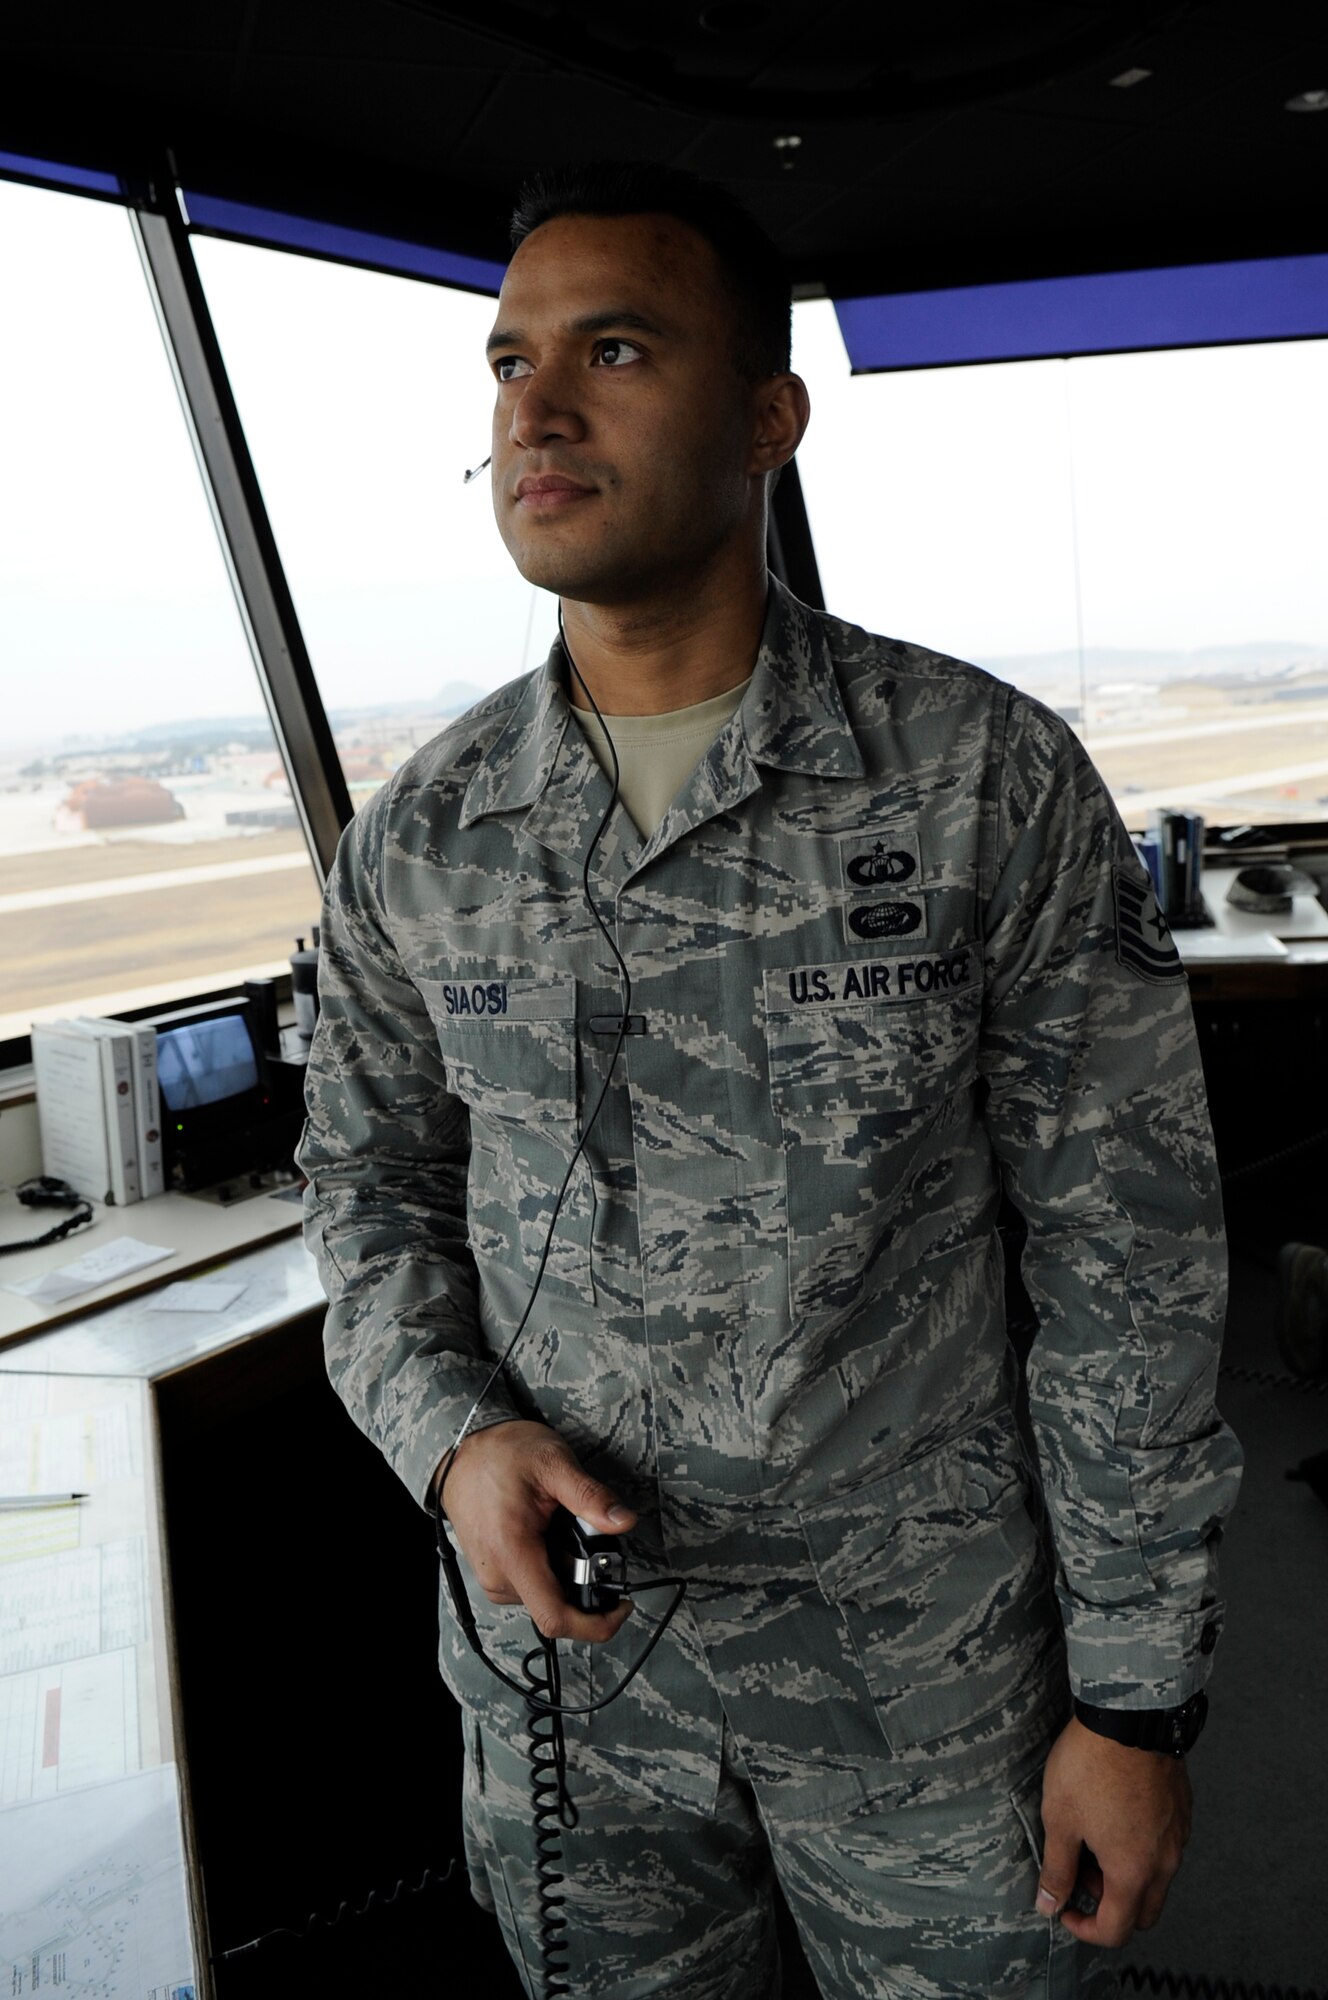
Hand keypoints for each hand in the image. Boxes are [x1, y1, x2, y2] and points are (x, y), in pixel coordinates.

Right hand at [436, 1420, 636, 1645]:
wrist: (462, 1453)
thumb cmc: (501, 1455)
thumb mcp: (554, 1464)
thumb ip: (591, 1497)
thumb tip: (624, 1521)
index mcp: (512, 1553)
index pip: (554, 1617)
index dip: (595, 1624)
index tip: (620, 1607)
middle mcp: (498, 1576)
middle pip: (557, 1604)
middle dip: (584, 1579)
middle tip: (588, 1536)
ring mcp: (494, 1578)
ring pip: (546, 1595)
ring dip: (567, 1570)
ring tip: (562, 1527)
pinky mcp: (494, 1574)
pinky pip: (532, 1584)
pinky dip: (550, 1566)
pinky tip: (547, 1535)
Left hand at [1037, 1715, 1192, 1946]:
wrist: (1129, 1716)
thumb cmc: (1090, 1767)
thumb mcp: (1060, 1819)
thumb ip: (1057, 1869)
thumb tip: (1049, 1905)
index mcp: (1133, 1873)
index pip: (1116, 1930)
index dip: (1085, 1929)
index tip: (1064, 1908)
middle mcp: (1165, 1862)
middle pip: (1143, 1911)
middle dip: (1111, 1906)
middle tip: (1081, 1872)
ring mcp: (1178, 1835)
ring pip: (1157, 1879)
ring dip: (1127, 1876)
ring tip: (1094, 1837)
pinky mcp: (1181, 1810)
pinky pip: (1166, 1847)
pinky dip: (1142, 1848)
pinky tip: (1116, 1816)